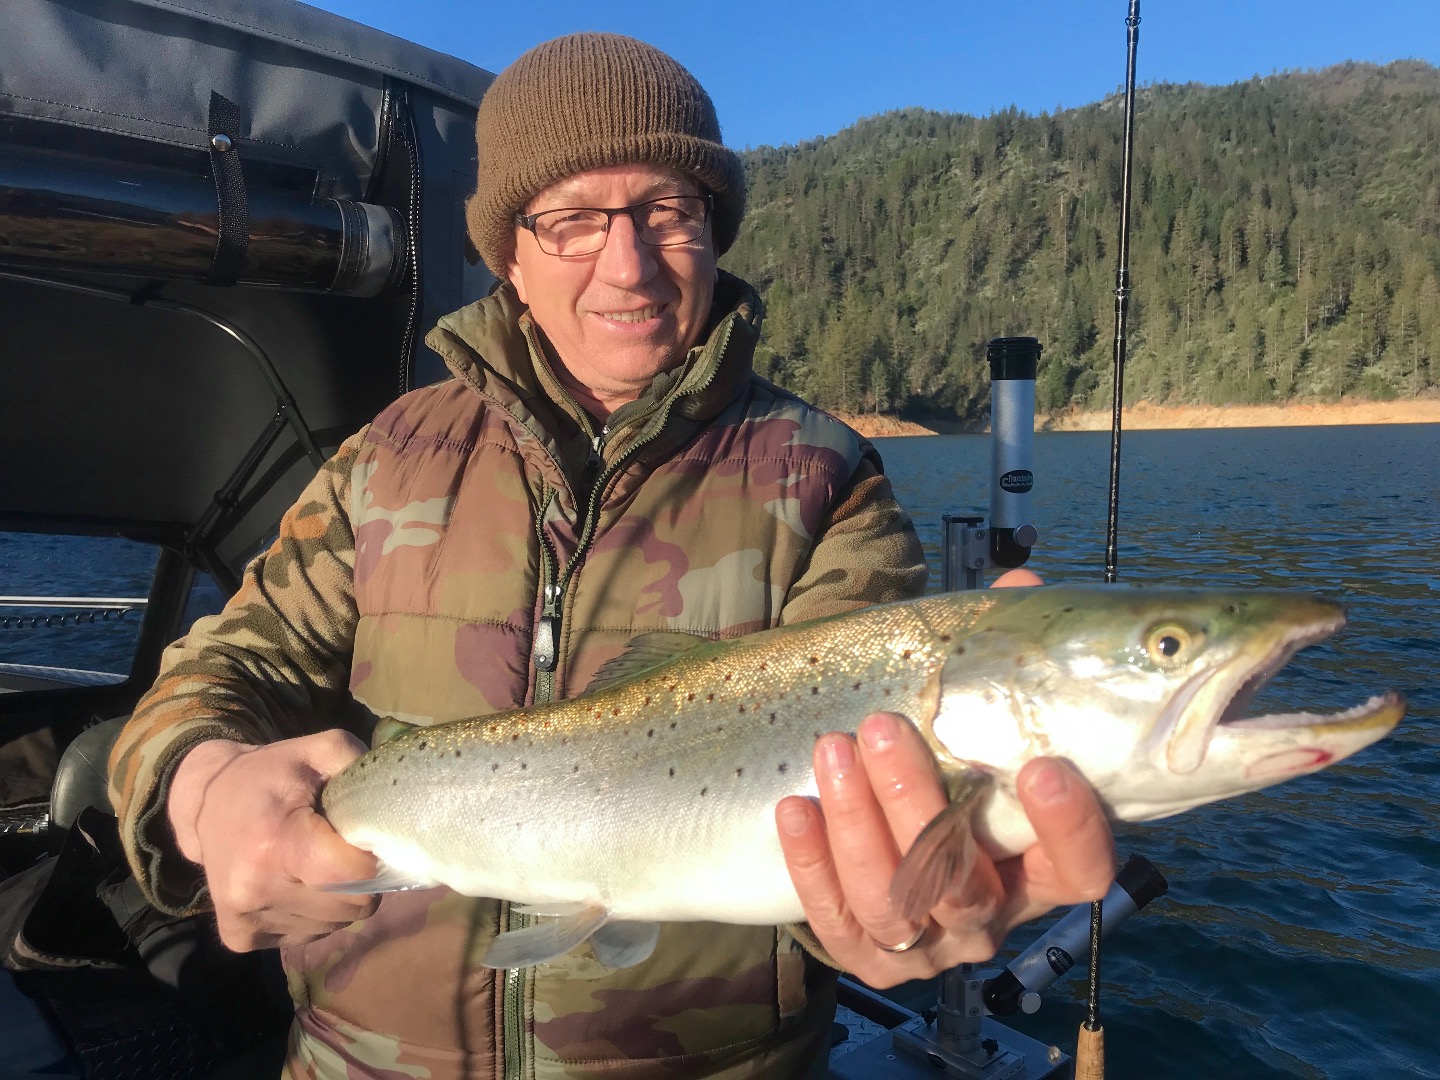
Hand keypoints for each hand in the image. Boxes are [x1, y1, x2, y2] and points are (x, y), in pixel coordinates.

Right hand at [167, 730, 378, 950]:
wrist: (206, 802)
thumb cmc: (271, 774)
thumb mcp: (320, 750)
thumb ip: (361, 767)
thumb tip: (398, 805)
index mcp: (277, 843)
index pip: (355, 874)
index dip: (372, 856)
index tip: (363, 837)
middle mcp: (256, 890)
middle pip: (353, 905)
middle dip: (361, 879)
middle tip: (342, 849)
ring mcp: (246, 920)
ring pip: (335, 924)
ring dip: (338, 897)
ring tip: (314, 862)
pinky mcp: (240, 939)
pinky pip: (308, 935)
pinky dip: (314, 913)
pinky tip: (294, 882)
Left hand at [773, 566, 1114, 986]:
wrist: (869, 817)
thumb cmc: (937, 753)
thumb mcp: (969, 708)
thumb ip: (999, 654)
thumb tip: (1021, 584)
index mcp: (1038, 861)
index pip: (1082, 869)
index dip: (1068, 827)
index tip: (1040, 763)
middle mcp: (991, 912)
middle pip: (968, 884)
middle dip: (919, 803)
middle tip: (880, 725)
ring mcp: (927, 943)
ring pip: (897, 904)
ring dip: (858, 824)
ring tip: (830, 747)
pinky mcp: (865, 953)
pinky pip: (836, 922)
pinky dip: (812, 864)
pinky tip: (795, 807)